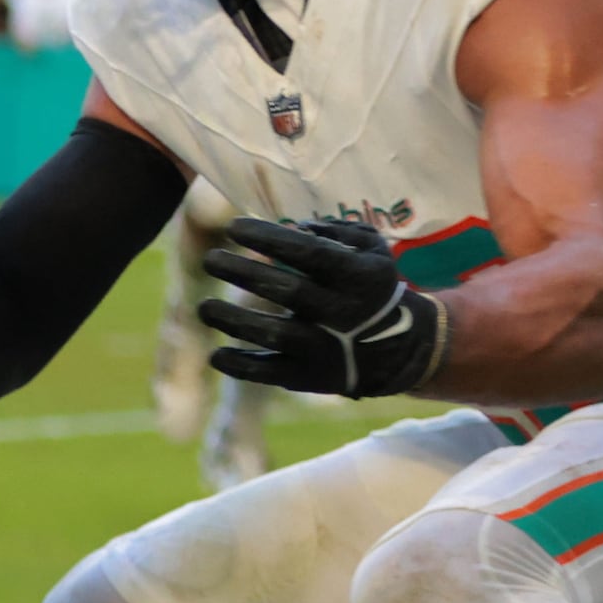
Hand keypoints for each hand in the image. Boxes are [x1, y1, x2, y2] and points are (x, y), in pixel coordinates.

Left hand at [198, 213, 446, 396]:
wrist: (399, 348)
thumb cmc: (371, 286)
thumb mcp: (372, 251)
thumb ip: (338, 231)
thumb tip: (294, 225)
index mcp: (358, 277)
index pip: (310, 252)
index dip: (270, 238)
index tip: (233, 227)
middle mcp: (344, 313)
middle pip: (289, 291)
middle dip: (245, 273)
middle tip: (211, 259)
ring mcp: (327, 348)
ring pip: (277, 334)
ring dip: (234, 321)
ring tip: (203, 307)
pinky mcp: (312, 377)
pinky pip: (272, 374)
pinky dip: (241, 367)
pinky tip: (215, 355)